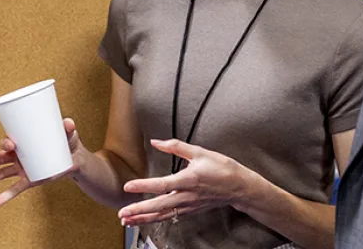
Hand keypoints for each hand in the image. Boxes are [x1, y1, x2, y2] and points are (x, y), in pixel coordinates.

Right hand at [0, 117, 82, 207]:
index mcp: (23, 142)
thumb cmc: (66, 141)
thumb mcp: (67, 133)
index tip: (10, 144)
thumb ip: (68, 127)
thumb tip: (68, 123)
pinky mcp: (28, 181)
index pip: (9, 141)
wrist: (74, 158)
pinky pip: (14, 190)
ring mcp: (22, 169)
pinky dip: (3, 197)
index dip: (6, 142)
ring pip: (1, 173)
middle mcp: (18, 155)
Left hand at [116, 139, 255, 226]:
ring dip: (144, 219)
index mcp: (188, 180)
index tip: (128, 186)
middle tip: (122, 214)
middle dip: (139, 211)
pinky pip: (170, 217)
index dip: (143, 186)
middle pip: (159, 206)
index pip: (161, 184)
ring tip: (127, 221)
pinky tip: (145, 220)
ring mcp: (189, 206)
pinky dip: (156, 220)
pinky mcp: (190, 211)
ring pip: (163, 215)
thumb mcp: (200, 152)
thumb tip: (156, 142)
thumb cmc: (222, 168)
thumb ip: (176, 147)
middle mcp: (187, 196)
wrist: (240, 187)